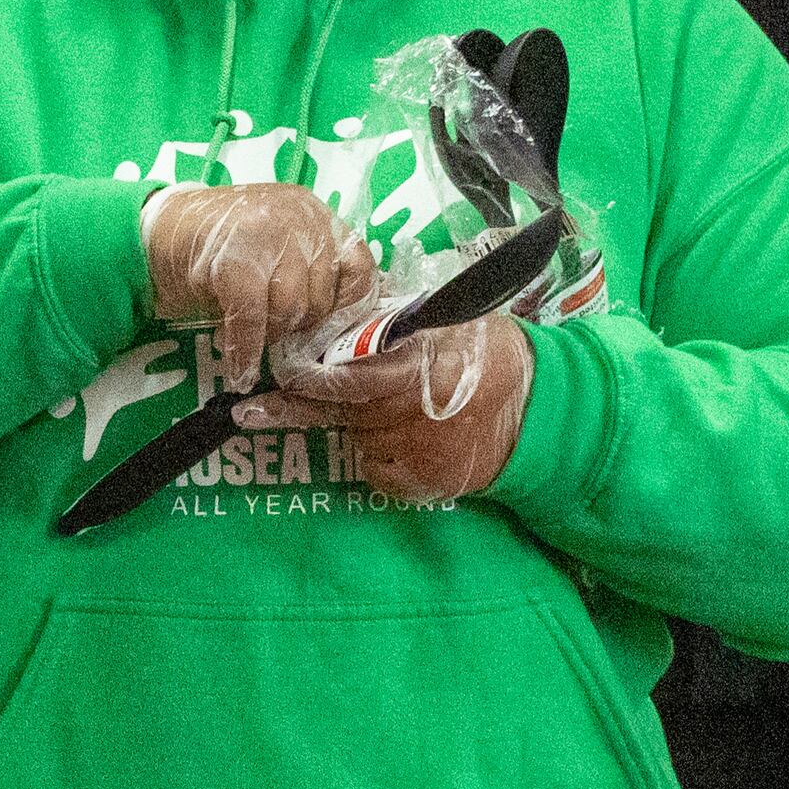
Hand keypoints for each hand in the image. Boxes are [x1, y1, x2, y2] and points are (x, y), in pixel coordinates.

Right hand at [145, 183, 376, 382]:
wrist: (148, 234)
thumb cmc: (213, 248)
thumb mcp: (272, 247)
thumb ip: (306, 270)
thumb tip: (336, 328)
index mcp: (313, 212)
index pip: (358, 263)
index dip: (348, 305)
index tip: (330, 332)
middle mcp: (298, 217)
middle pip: (321, 294)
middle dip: (298, 326)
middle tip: (274, 337)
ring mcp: (267, 234)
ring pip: (291, 309)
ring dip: (270, 336)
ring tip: (251, 340)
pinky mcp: (235, 261)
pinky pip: (253, 319)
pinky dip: (245, 349)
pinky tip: (239, 368)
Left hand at [252, 314, 535, 504]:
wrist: (539, 411)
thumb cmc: (485, 356)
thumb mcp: (448, 324)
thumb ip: (397, 322)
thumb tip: (342, 305)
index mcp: (419, 364)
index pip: (351, 373)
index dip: (310, 376)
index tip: (276, 376)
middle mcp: (415, 410)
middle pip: (341, 408)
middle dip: (296, 406)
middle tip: (250, 412)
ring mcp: (419, 450)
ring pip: (358, 439)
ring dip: (360, 427)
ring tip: (397, 413)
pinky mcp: (426, 482)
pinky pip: (378, 471)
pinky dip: (380, 459)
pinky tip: (407, 443)